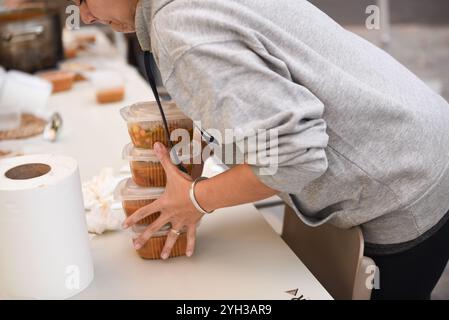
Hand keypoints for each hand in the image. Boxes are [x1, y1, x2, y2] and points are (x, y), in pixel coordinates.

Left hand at [122, 142, 204, 259]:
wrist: (203, 195)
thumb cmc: (187, 185)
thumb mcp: (173, 171)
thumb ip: (164, 158)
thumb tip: (156, 144)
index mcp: (163, 205)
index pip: (144, 212)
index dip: (133, 218)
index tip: (125, 226)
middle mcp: (169, 216)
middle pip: (154, 228)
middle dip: (143, 238)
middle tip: (135, 246)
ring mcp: (180, 221)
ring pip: (171, 236)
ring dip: (167, 247)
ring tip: (163, 257)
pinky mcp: (192, 224)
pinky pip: (190, 237)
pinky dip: (190, 245)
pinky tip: (189, 255)